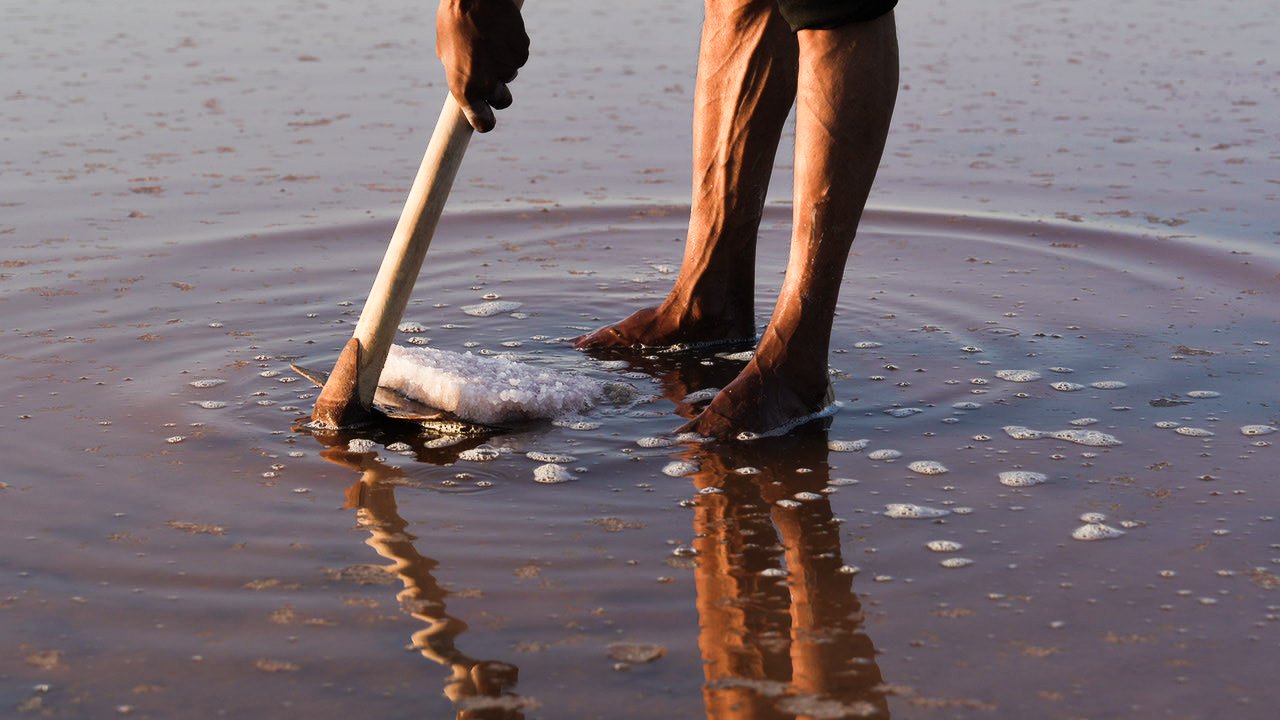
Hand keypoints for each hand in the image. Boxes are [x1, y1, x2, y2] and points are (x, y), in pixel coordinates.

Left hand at [436, 0, 528, 131]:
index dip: (485, 121)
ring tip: (489, 37)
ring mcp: (507, 69)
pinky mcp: (522, 52)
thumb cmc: (454, 19)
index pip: (483, 122)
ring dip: (502, 61)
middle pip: (502, 100)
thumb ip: (459, 73)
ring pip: (510, 74)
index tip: (486, 119)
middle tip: (490, 71)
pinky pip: (518, 56)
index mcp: (464, 87)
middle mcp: (488, 84)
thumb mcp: (446, 51)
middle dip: (499, 91)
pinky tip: (500, 30)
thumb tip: (469, 84)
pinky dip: (511, 46)